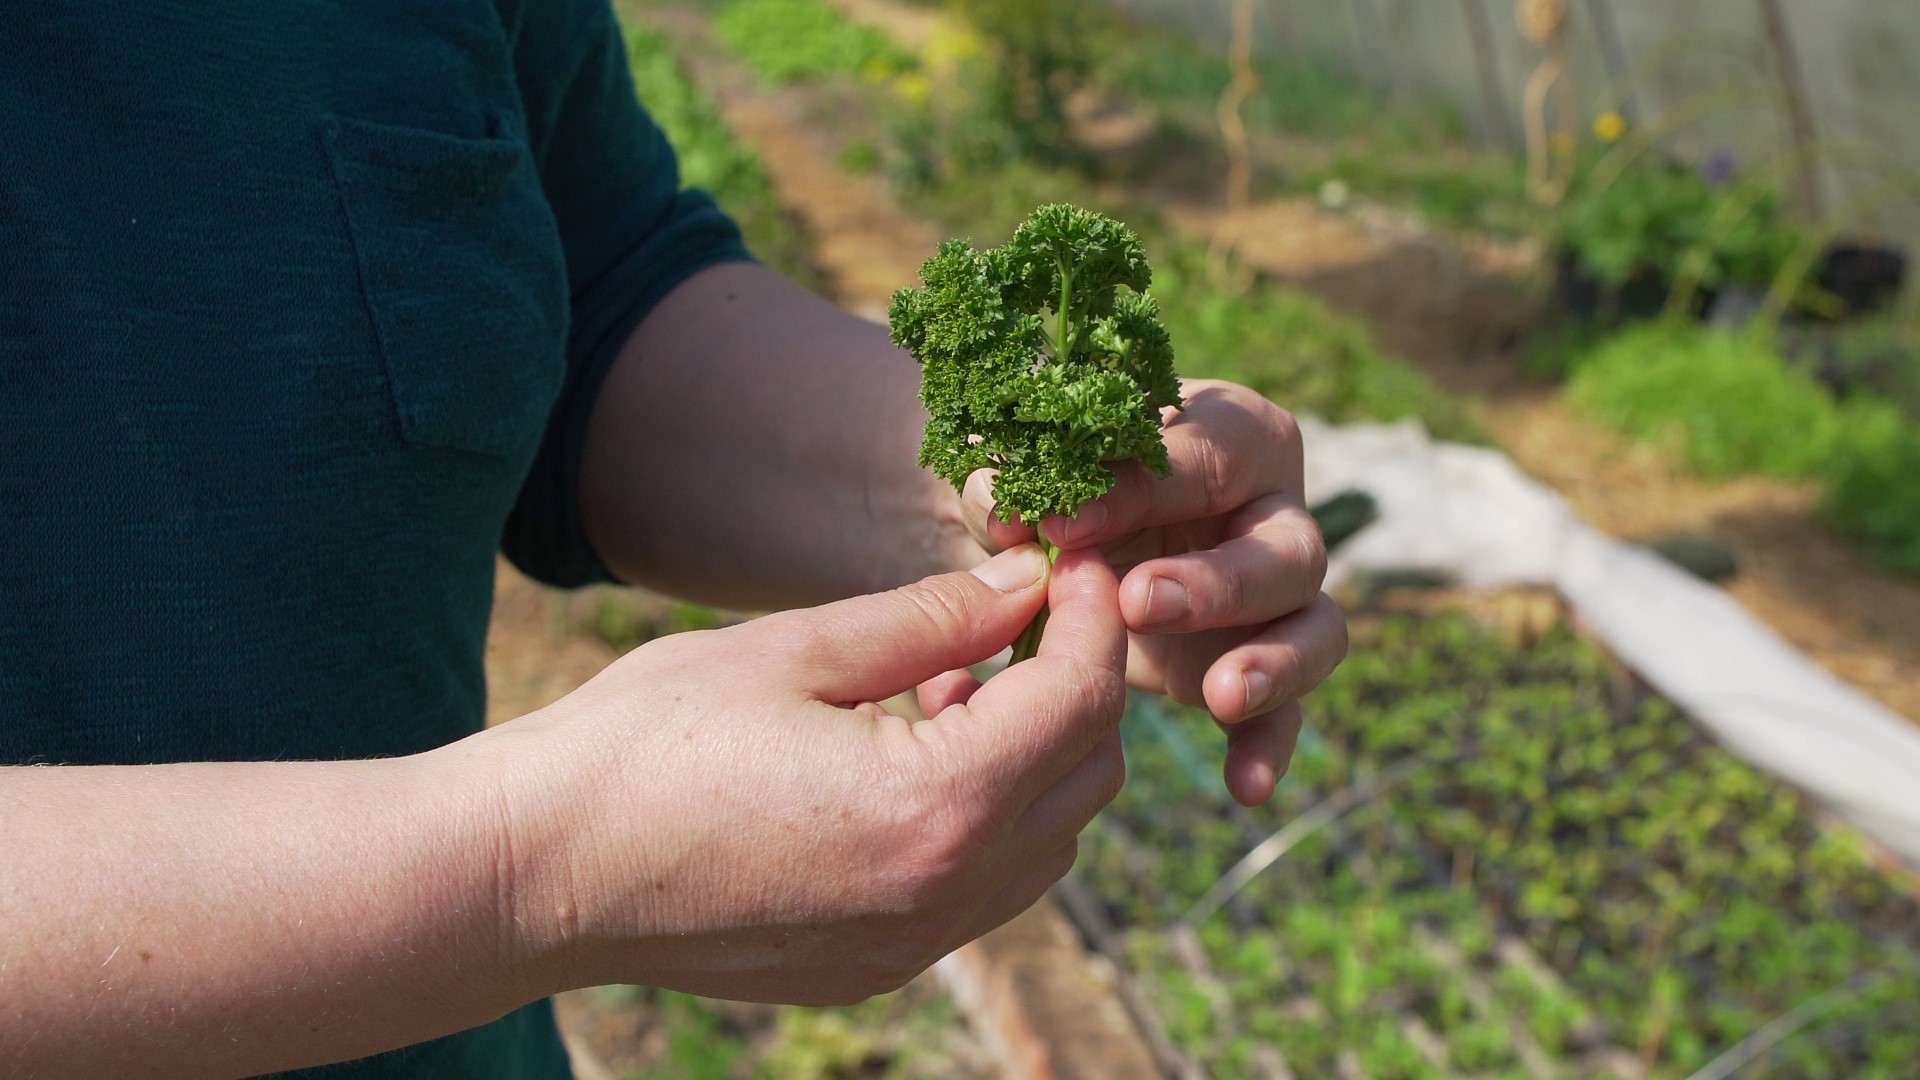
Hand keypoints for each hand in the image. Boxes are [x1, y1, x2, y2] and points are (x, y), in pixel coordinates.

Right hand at [478, 545, 1126, 1005]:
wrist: (535, 875)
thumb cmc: (644, 743)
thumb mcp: (795, 650)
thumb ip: (932, 618)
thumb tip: (1024, 582)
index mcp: (934, 808)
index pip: (1079, 701)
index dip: (1093, 617)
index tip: (1072, 561)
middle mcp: (943, 896)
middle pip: (1087, 778)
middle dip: (1078, 684)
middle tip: (1019, 611)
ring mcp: (911, 945)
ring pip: (1047, 841)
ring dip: (1033, 753)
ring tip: (953, 678)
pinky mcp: (875, 966)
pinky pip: (983, 886)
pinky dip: (986, 813)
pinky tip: (912, 750)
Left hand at [960, 379, 1347, 807]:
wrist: (1058, 534)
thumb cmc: (1051, 477)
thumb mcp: (1022, 471)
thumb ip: (1010, 479)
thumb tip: (1005, 503)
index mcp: (1227, 435)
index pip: (1208, 455)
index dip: (1143, 486)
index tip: (1063, 525)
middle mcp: (1271, 511)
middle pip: (1287, 547)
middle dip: (1218, 581)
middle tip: (1136, 604)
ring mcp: (1276, 596)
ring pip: (1317, 627)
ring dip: (1275, 663)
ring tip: (1219, 695)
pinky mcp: (1259, 664)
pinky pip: (1289, 712)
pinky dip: (1269, 746)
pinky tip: (1244, 789)